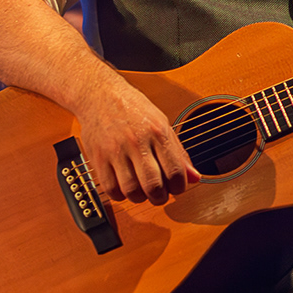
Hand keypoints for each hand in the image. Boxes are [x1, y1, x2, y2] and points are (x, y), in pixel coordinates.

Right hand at [74, 76, 200, 205]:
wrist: (99, 94)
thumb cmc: (133, 108)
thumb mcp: (162, 123)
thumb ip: (178, 152)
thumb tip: (194, 177)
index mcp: (157, 132)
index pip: (174, 171)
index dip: (179, 187)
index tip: (177, 188)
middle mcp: (136, 142)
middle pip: (153, 184)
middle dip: (160, 197)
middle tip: (160, 195)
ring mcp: (115, 150)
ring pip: (131, 190)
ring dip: (140, 198)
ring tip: (143, 192)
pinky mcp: (98, 157)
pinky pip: (110, 188)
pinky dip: (120, 195)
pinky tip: (125, 188)